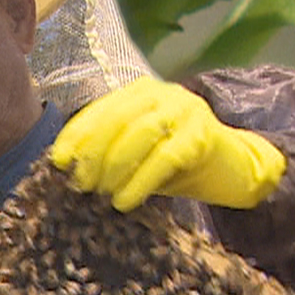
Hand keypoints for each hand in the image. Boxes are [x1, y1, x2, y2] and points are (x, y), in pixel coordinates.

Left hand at [51, 78, 285, 211]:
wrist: (236, 168)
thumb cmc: (181, 162)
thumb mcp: (140, 152)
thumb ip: (111, 151)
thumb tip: (71, 170)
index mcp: (141, 93)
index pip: (100, 109)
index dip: (76, 135)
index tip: (59, 161)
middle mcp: (162, 94)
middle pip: (116, 119)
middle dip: (93, 153)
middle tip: (81, 184)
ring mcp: (185, 110)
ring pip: (138, 135)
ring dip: (114, 168)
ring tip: (102, 194)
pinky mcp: (202, 135)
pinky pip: (163, 158)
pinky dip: (140, 182)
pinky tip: (125, 201)